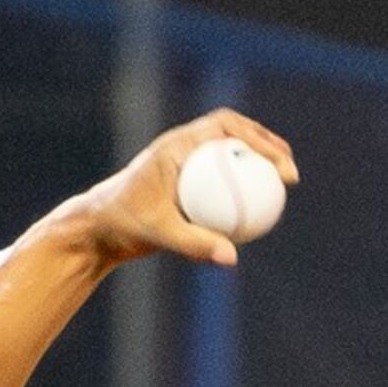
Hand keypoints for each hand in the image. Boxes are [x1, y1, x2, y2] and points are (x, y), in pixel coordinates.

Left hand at [72, 110, 295, 272]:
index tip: (280, 165)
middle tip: (290, 172)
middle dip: (267, 145)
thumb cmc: (122, 225)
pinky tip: (261, 210)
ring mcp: (186, 162)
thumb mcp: (158, 234)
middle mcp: (183, 147)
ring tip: (284, 182)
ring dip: (258, 160)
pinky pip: (221, 178)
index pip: (226, 128)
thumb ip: (194, 244)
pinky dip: (242, 186)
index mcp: (176, 146)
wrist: (97, 229)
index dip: (258, 140)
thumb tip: (232, 258)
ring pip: (229, 153)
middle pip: (234, 134)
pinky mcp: (187, 180)